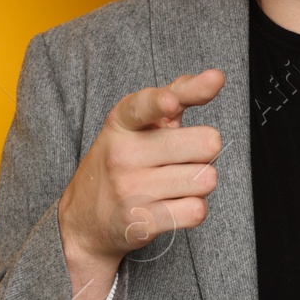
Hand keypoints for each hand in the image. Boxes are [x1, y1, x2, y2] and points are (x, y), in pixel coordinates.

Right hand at [56, 69, 224, 299]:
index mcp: (123, 122)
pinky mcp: (141, 222)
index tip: (171, 104)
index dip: (162, 102)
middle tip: (183, 157)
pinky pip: (196, 211)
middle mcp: (123, 153)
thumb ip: (178, 93)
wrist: (84, 219)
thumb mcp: (140, 123)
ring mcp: (130, 189)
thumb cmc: (124, 161)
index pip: (144, 106)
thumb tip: (215, 77)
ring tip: (175, 182)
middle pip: (205, 144)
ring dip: (200, 182)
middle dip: (205, 151)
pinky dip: (194, 209)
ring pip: (206, 179)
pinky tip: (173, 205)